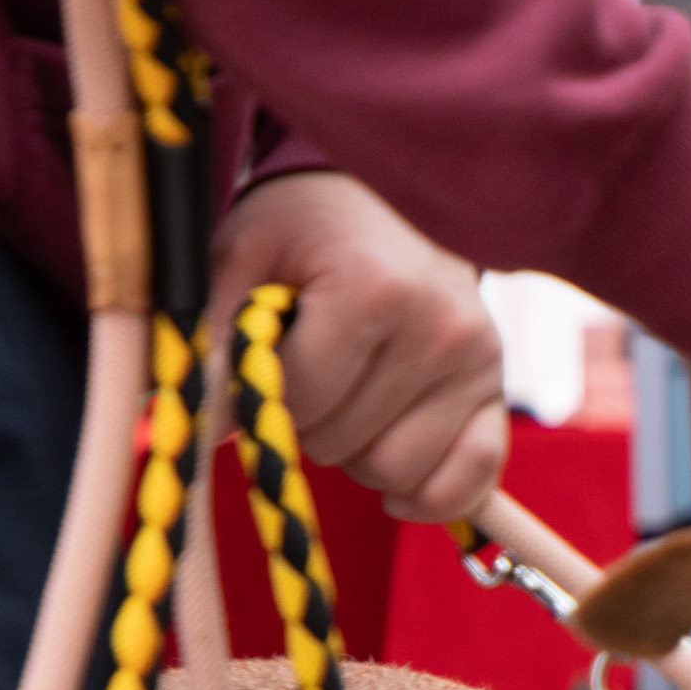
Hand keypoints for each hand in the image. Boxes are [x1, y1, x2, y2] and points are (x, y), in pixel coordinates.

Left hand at [208, 168, 508, 521]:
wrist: (393, 195)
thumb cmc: (306, 224)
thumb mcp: (242, 258)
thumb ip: (213, 343)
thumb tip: (193, 432)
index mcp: (373, 288)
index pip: (300, 395)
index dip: (260, 394)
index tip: (255, 360)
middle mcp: (438, 328)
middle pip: (342, 440)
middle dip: (304, 423)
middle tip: (302, 375)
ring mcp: (477, 362)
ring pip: (395, 469)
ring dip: (355, 456)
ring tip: (345, 404)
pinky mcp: (497, 389)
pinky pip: (470, 478)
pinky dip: (428, 495)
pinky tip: (393, 482)